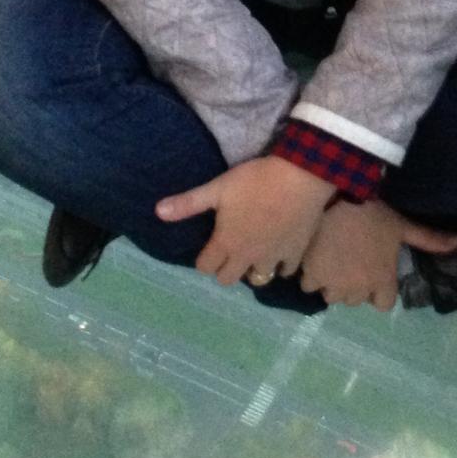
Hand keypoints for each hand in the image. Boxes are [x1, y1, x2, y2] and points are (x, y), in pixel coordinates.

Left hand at [156, 157, 332, 286]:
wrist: (299, 177)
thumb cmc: (254, 181)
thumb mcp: (217, 188)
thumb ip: (188, 204)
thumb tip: (157, 212)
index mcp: (226, 243)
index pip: (205, 267)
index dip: (203, 259)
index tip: (207, 248)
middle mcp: (247, 256)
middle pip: (227, 279)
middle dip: (224, 269)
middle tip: (228, 251)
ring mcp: (273, 257)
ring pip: (258, 278)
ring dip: (252, 269)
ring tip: (253, 254)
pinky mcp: (295, 253)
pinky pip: (286, 271)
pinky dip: (280, 266)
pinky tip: (279, 252)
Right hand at [299, 200, 456, 311]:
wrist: (337, 200)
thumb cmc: (374, 213)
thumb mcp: (402, 226)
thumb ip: (428, 239)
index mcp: (382, 281)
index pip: (384, 305)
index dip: (379, 291)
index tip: (373, 273)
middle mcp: (359, 291)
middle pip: (356, 300)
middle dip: (353, 285)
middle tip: (351, 262)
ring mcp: (333, 286)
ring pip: (332, 296)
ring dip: (331, 282)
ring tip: (331, 260)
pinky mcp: (311, 277)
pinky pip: (309, 286)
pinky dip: (310, 275)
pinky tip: (314, 257)